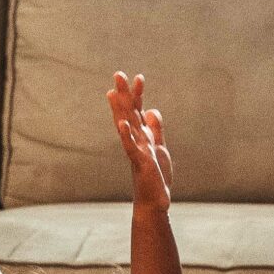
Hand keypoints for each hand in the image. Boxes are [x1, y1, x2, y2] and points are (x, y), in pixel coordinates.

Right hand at [106, 72, 172, 210]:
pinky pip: (130, 147)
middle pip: (129, 113)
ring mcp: (136, 150)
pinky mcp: (140, 162)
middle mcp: (136, 140)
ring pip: (127, 125)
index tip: (137, 77)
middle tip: (118, 74)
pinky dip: (126, 135)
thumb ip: (155, 129)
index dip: (137, 95)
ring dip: (120, 109)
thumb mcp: (159, 147)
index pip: (138, 111)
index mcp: (141, 136)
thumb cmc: (155, 176)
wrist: (154, 200)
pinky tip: (122, 123)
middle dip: (124, 93)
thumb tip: (152, 110)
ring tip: (114, 92)